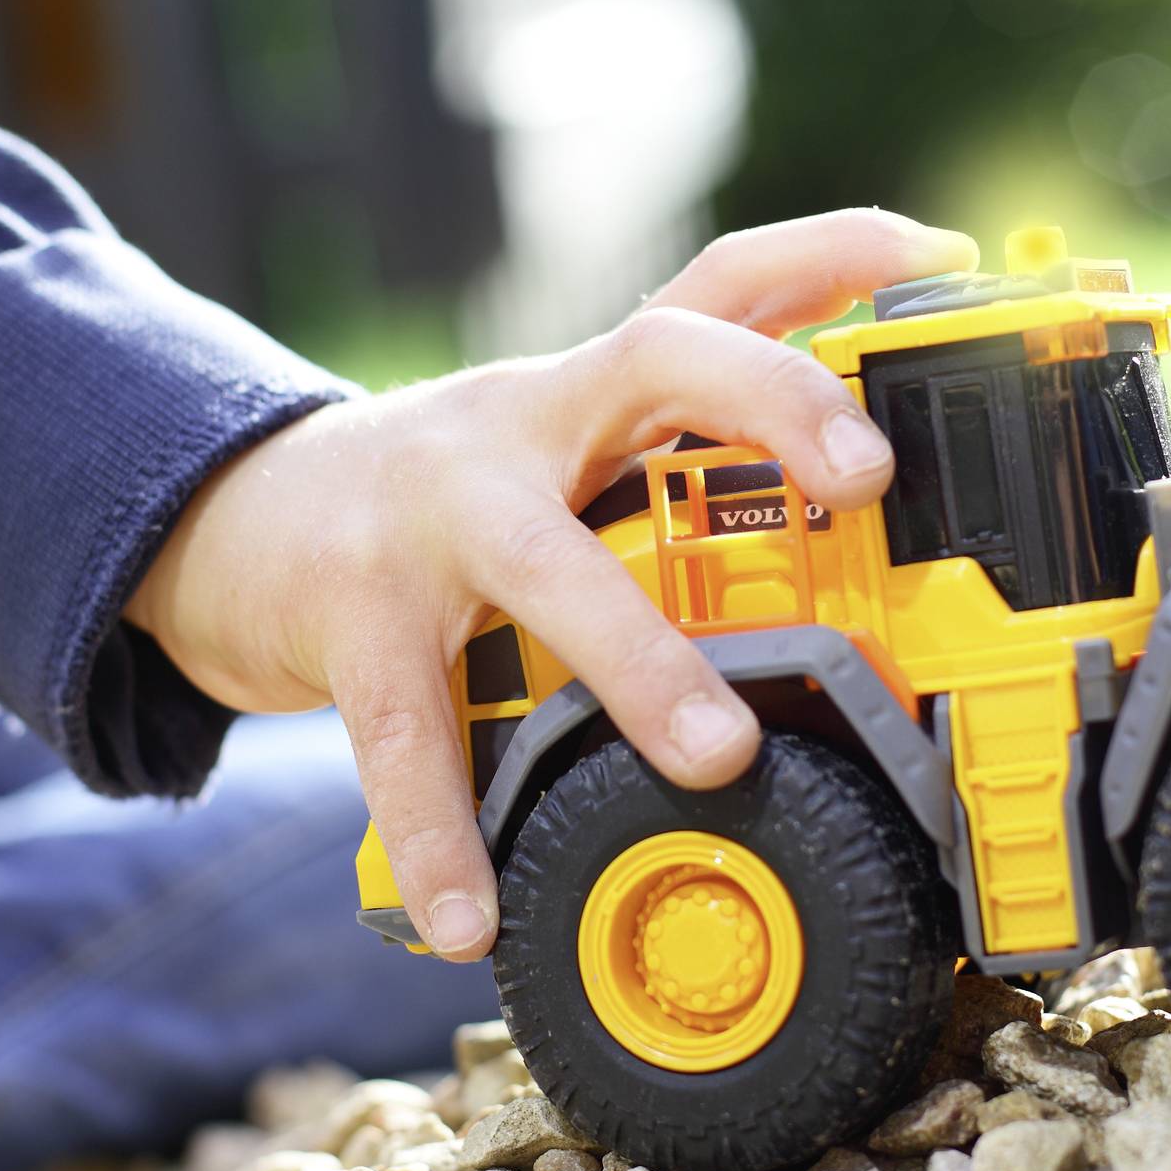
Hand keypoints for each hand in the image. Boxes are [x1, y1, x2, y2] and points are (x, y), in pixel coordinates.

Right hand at [125, 209, 976, 959]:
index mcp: (589, 392)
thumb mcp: (560, 462)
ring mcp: (430, 510)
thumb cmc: (437, 508)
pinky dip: (438, 832)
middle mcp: (521, 422)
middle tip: (867, 475)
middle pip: (656, 359)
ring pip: (545, 563)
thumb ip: (676, 480)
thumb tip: (846, 532)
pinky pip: (403, 729)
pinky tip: (471, 916)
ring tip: (720, 756)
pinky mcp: (349, 611)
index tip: (938, 259)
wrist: (232, 522)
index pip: (719, 283)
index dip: (828, 253)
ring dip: (639, 658)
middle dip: (770, 399)